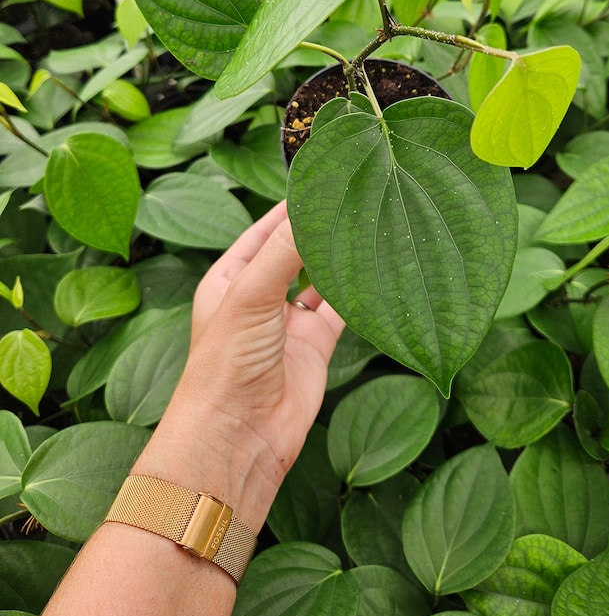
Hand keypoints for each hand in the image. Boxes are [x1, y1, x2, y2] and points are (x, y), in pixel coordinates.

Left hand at [136, 201, 343, 526]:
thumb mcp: (250, 294)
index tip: (325, 177)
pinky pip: (342, 308)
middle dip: (321, 227)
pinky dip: (359, 290)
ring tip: (371, 223)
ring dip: (341, 257)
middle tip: (357, 195)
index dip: (291, 204)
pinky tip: (377, 267)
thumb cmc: (225, 365)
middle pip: (295, 251)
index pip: (265, 229)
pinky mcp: (316, 346)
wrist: (239, 438)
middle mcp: (260, 296)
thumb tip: (314, 204)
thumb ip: (284, 249)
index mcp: (230, 278)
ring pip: (322, 277)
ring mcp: (289, 322)